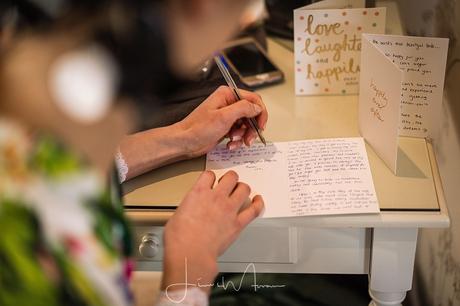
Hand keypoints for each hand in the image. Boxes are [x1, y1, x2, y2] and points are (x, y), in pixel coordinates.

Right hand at [161, 170, 263, 292]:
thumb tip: (188, 212)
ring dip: (242, 188)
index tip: (211, 180)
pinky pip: (254, 210)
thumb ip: (187, 209)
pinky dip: (258, 203)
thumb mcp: (176, 216)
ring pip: (244, 189)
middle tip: (228, 183)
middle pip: (231, 177)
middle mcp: (216, 197)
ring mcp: (229, 209)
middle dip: (230, 178)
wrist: (191, 253)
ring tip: (241, 190)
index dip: (210, 176)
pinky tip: (257, 200)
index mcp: (198, 193)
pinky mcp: (238, 223)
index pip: (209, 174)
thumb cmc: (180, 239)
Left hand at [176, 85, 267, 157]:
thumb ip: (243, 109)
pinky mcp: (226, 127)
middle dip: (252, 128)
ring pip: (247, 125)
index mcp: (228, 95)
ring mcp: (227, 116)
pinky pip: (240, 132)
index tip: (261, 125)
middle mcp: (229, 103)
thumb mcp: (223, 117)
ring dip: (244, 135)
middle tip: (249, 138)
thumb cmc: (197, 128)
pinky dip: (238, 140)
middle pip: (252, 113)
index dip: (260, 113)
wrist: (185, 142)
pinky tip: (230, 144)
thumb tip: (257, 107)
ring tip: (236, 141)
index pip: (253, 99)